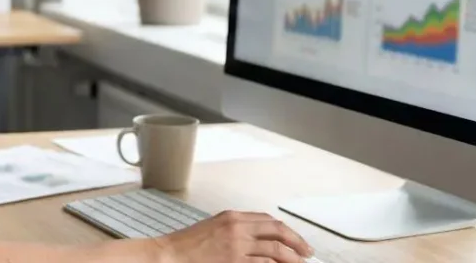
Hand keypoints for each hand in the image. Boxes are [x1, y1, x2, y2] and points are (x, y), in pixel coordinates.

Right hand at [154, 210, 313, 262]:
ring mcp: (237, 245)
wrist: (168, 255)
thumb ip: (233, 229)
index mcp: (232, 216)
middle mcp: (237, 227)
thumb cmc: (185, 246)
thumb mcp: (211, 228)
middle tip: (307, 252)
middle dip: (297, 242)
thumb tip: (254, 238)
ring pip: (276, 250)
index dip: (286, 231)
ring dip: (292, 258)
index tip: (295, 240)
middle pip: (277, 231)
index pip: (268, 220)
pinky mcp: (235, 261)